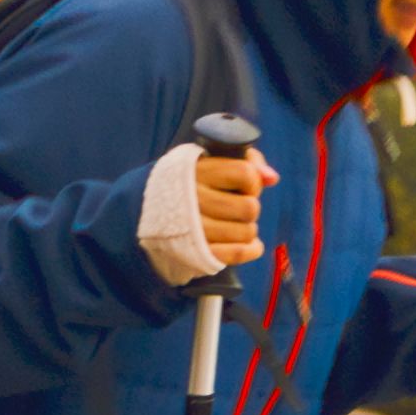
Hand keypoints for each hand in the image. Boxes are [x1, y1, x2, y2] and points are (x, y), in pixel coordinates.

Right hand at [141, 145, 270, 281]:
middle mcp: (194, 200)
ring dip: (247, 229)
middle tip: (237, 208)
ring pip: (248, 232)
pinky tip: (250, 244)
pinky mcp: (198, 253)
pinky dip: (251, 249)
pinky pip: (239, 253)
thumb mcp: (207, 163)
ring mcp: (195, 229)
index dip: (252, 182)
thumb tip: (272, 177)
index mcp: (197, 172)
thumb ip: (246, 161)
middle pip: (250, 207)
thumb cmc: (186, 186)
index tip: (242, 187)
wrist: (143, 214)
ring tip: (234, 225)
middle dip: (249, 208)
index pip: (246, 174)